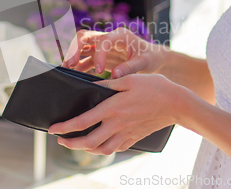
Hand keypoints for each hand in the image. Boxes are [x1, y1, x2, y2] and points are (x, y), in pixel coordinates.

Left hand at [48, 73, 194, 154]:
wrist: (177, 104)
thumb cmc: (154, 87)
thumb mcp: (129, 80)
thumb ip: (108, 84)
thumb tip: (91, 87)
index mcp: (112, 108)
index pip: (82, 122)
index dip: (65, 127)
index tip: (53, 129)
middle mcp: (116, 124)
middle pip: (88, 142)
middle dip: (70, 143)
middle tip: (60, 140)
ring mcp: (126, 134)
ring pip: (100, 150)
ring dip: (85, 149)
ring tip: (77, 143)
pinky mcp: (134, 138)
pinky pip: (115, 149)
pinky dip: (103, 149)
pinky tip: (100, 144)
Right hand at [62, 28, 167, 77]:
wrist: (152, 59)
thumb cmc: (150, 57)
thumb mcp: (144, 62)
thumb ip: (130, 67)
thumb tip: (114, 75)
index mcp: (120, 35)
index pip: (103, 41)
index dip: (98, 55)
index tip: (99, 71)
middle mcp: (108, 37)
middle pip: (85, 36)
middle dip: (75, 48)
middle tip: (69, 64)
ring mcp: (102, 46)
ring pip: (81, 46)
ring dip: (73, 57)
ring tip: (66, 70)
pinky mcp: (100, 55)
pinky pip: (85, 58)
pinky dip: (79, 66)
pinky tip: (74, 76)